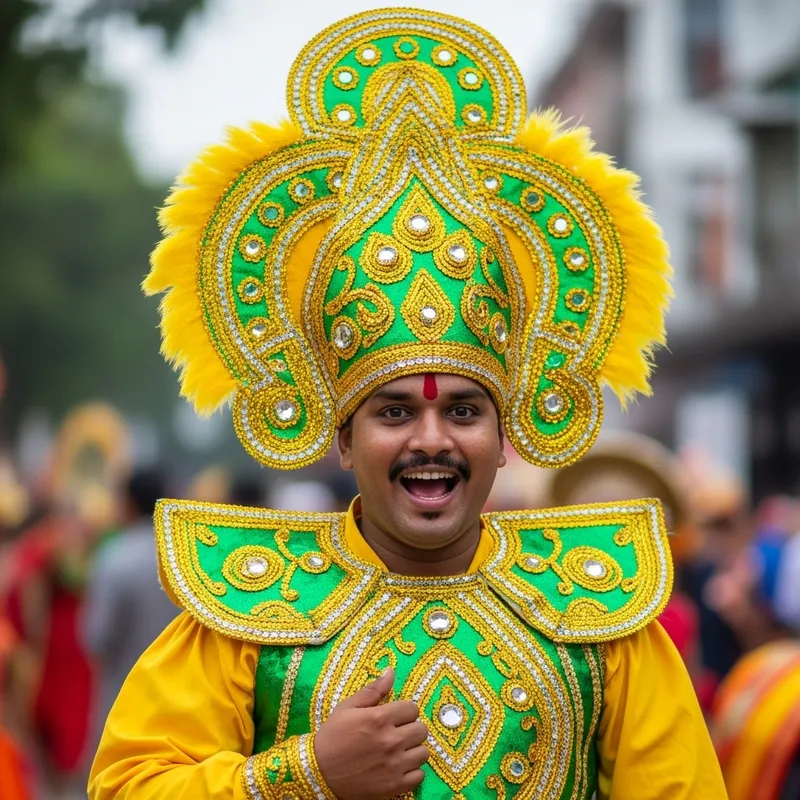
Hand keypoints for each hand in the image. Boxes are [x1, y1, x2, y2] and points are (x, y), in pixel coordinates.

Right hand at [314, 668, 428, 799]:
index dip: (404, 710)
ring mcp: (394, 765)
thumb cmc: (332, 737)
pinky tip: (399, 767)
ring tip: (399, 750)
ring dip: (413, 749)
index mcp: (379, 718)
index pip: (412, 709)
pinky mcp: (395, 786)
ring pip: (423, 753)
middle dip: (410, 728)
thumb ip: (373, 690)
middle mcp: (391, 741)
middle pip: (421, 730)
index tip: (395, 716)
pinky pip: (419, 776)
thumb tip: (391, 672)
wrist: (319, 773)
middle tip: (397, 732)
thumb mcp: (348, 708)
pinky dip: (412, 771)